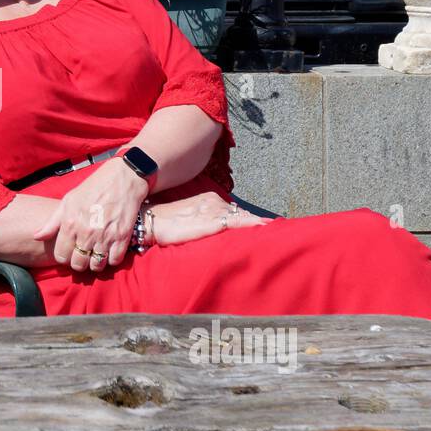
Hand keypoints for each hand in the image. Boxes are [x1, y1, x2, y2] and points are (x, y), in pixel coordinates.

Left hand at [32, 157, 148, 272]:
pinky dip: (112, 259)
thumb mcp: (68, 200)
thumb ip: (52, 222)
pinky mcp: (122, 236)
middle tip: (83, 254)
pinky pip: (115, 260)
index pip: (62, 256)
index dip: (64, 256)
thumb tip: (37, 237)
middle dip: (79, 262)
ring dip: (95, 263)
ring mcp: (105, 235)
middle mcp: (86, 232)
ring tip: (96, 253)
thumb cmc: (92, 187)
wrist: (122, 178)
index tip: (69, 251)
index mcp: (70, 223)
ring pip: (97, 265)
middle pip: (79, 264)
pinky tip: (109, 250)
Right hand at [150, 192, 268, 244]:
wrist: (150, 221)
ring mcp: (215, 210)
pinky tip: (266, 227)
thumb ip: (202, 222)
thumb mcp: (186, 220)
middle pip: (242, 214)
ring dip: (260, 225)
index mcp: (209, 200)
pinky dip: (253, 224)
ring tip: (279, 229)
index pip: (235, 211)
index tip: (268, 226)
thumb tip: (213, 231)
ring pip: (243, 218)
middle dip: (259, 223)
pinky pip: (238, 222)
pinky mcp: (213, 221)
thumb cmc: (164, 224)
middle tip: (280, 228)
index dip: (250, 221)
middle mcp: (215, 201)